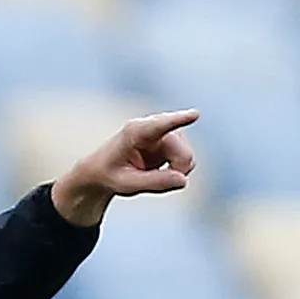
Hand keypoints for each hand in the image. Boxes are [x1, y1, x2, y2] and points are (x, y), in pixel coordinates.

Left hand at [51, 109, 199, 226]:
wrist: (103, 170)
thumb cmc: (110, 174)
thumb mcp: (126, 184)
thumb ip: (154, 183)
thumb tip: (183, 180)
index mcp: (135, 132)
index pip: (160, 125)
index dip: (179, 120)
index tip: (195, 114)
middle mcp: (153, 127)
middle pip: (183, 152)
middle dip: (178, 171)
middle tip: (155, 183)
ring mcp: (164, 133)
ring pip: (188, 156)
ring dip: (177, 171)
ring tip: (152, 176)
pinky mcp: (171, 141)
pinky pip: (187, 159)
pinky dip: (178, 170)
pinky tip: (159, 171)